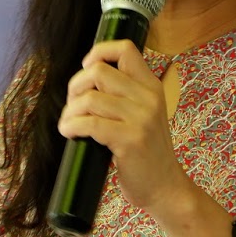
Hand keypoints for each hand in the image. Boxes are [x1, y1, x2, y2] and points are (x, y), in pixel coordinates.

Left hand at [58, 39, 193, 214]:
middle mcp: (148, 97)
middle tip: (74, 105)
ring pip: (90, 98)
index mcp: (152, 86)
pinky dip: (71, 126)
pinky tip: (70, 133)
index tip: (86, 68)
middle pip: (99, 71)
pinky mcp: (130, 140)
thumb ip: (125, 94)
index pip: (125, 48)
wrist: (166, 188)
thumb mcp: (145, 114)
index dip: (98, 52)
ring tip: (69, 124)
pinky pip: (90, 124)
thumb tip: (88, 79)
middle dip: (76, 86)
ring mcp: (141, 118)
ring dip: (70, 111)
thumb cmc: (147, 153)